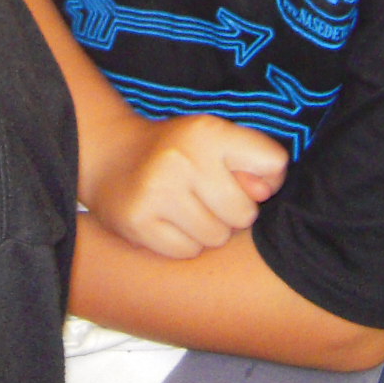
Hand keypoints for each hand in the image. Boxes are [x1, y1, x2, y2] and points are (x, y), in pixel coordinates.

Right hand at [85, 114, 288, 258]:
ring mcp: (158, 190)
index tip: (245, 176)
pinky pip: (188, 252)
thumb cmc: (176, 151)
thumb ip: (251, 163)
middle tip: (208, 196)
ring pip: (216, 237)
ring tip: (186, 209)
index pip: (274, 162)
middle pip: (245, 212)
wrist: (109, 156)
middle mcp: (183, 157)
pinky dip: (183, 243)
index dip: (268, 177)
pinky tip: (168, 222)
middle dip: (233, 212)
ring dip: (208, 231)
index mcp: (207, 130)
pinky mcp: (139, 222)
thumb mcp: (214, 141)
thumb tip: (265, 192)